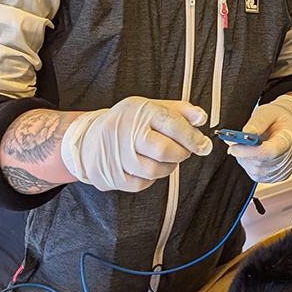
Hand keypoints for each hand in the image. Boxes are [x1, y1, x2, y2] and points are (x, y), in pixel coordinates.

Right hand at [62, 97, 212, 191]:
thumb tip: (201, 118)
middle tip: (182, 151)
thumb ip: (180, 111)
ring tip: (164, 158)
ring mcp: (115, 154)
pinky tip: (147, 166)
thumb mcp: (152, 107)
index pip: (172, 124)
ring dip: (168, 167)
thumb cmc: (127, 122)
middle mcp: (124, 131)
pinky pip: (141, 183)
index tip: (204, 146)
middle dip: (181, 154)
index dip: (193, 138)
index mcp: (138, 111)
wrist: (88, 137)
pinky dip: (151, 178)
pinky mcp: (110, 174)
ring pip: (154, 170)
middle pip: (164, 151)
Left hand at [230, 93, 291, 182]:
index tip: (233, 148)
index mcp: (290, 138)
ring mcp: (285, 168)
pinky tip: (251, 155)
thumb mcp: (267, 112)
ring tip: (245, 147)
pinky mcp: (279, 176)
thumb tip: (241, 137)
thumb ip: (255, 123)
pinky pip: (258, 176)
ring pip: (258, 173)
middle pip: (262, 164)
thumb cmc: (278, 118)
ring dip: (245, 161)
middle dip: (244, 155)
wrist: (288, 126)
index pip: (270, 151)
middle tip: (234, 143)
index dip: (250, 152)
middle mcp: (290, 156)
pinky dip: (250, 166)